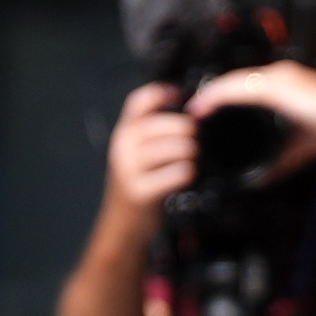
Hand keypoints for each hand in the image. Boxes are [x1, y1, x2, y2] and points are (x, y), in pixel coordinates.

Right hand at [103, 80, 202, 222]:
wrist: (122, 223)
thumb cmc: (136, 185)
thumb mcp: (135, 152)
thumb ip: (150, 132)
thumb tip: (182, 111)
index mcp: (123, 133)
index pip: (139, 101)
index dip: (162, 93)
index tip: (180, 94)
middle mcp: (123, 147)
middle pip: (161, 124)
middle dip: (184, 128)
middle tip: (194, 135)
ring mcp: (130, 170)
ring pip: (171, 148)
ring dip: (189, 151)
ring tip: (192, 155)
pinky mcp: (141, 191)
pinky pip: (175, 173)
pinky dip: (186, 172)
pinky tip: (187, 174)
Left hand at [188, 57, 315, 179]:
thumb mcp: (300, 148)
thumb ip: (279, 161)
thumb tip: (261, 178)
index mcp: (284, 85)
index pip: (245, 88)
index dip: (223, 99)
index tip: (206, 114)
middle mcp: (278, 75)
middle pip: (235, 82)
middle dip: (212, 97)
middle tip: (193, 113)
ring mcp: (278, 77)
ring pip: (233, 82)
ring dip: (211, 96)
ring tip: (194, 110)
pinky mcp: (279, 84)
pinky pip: (241, 87)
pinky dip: (220, 96)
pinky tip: (206, 105)